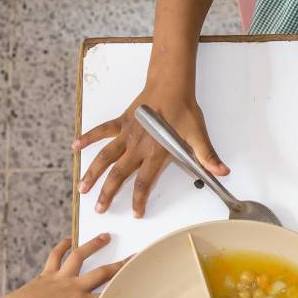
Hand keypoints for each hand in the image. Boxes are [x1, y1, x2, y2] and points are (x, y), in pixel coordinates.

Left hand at [0, 234, 126, 297]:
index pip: (108, 294)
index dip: (124, 287)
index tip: (138, 281)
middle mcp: (74, 285)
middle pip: (102, 272)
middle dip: (120, 264)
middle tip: (133, 256)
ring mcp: (60, 277)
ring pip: (79, 256)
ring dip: (93, 245)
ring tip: (105, 236)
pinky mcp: (47, 273)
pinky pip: (55, 256)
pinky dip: (62, 246)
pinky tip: (69, 239)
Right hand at [73, 81, 228, 217]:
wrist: (171, 84)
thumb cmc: (183, 109)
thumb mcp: (198, 135)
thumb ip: (207, 156)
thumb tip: (222, 172)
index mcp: (155, 152)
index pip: (144, 182)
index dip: (139, 200)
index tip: (136, 213)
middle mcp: (137, 146)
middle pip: (119, 174)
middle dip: (108, 193)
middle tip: (99, 208)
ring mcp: (127, 133)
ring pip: (105, 157)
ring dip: (93, 173)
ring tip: (82, 187)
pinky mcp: (122, 121)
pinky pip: (101, 131)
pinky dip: (88, 137)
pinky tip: (75, 146)